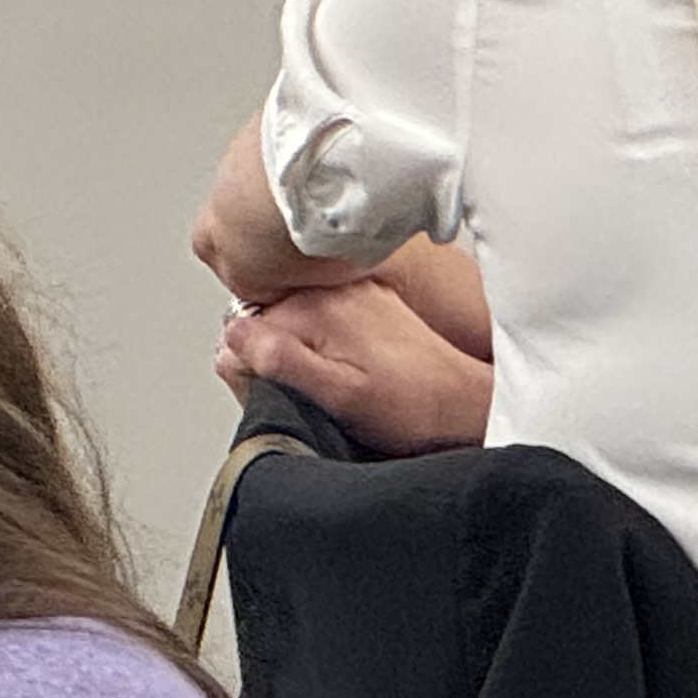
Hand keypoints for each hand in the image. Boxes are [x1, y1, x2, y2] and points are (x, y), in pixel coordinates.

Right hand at [214, 277, 493, 454]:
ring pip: (290, 321)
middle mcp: (328, 288)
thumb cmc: (412, 408)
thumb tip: (230, 342)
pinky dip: (322, 343)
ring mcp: (347, 291)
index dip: (249, 371)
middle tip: (311, 393)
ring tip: (336, 380)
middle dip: (273, 359)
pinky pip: (318, 318)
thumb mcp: (338, 397)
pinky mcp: (365, 300)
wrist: (466, 403)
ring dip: (298, 351)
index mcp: (314, 306)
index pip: (240, 331)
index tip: (279, 394)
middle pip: (263, 322)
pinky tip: (350, 367)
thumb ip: (279, 363)